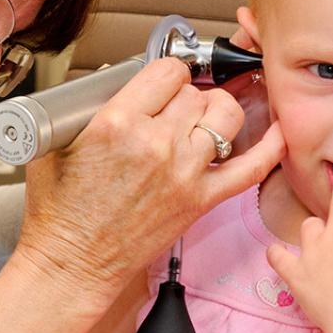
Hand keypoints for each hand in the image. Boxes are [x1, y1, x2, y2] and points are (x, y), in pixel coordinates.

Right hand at [15, 57, 285, 305]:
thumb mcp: (59, 141)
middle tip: (172, 108)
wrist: (74, 261)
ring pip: (225, 116)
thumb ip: (86, 105)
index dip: (167, 72)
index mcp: (117, 122)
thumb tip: (118, 78)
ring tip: (201, 118)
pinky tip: (274, 131)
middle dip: (186, 95)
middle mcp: (156, 143)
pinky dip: (269, 147)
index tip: (162, 82)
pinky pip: (251, 167)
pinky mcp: (201, 200)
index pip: (167, 72)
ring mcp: (184, 172)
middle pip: (196, 93)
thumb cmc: (62, 208)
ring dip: (216, 111)